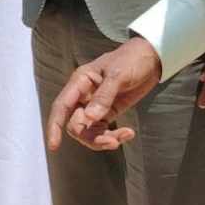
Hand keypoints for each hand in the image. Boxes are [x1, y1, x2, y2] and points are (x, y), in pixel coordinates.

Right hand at [47, 36, 161, 151]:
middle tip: (112, 141)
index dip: (54, 126)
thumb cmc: (131, 60)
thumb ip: (103, 97)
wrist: (151, 58)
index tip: (54, 146)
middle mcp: (84, 96)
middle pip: (76, 125)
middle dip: (91, 137)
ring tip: (124, 136)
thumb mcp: (118, 75)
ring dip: (104, 139)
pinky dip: (114, 136)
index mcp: (80, 82)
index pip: (62, 107)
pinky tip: (128, 133)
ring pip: (89, 132)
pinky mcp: (108, 112)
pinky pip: (103, 131)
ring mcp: (95, 106)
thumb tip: (89, 118)